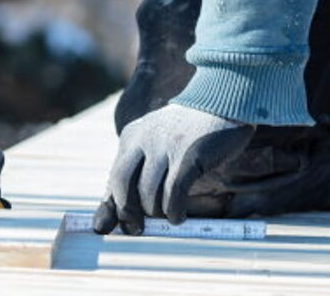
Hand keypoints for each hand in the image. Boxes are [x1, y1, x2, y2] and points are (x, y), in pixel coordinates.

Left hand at [93, 103, 254, 234]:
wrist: (222, 101)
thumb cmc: (189, 131)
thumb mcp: (156, 144)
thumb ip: (137, 171)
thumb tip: (117, 207)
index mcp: (132, 136)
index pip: (113, 177)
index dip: (111, 206)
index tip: (106, 228)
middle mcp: (144, 140)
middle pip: (122, 185)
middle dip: (127, 212)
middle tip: (137, 228)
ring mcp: (165, 147)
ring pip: (149, 194)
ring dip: (157, 213)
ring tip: (169, 215)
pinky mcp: (188, 157)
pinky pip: (174, 194)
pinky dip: (174, 211)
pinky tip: (179, 216)